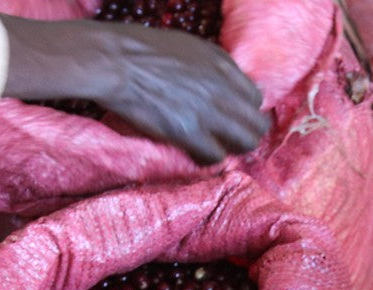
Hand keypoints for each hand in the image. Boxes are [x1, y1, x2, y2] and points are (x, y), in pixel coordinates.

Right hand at [0, 15, 269, 164]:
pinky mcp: (191, 133)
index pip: (255, 98)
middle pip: (255, 124)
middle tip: (229, 139)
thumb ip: (212, 65)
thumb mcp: (188, 47)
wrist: (116, 62)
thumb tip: (221, 82)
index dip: (244, 111)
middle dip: (245, 134)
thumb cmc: (143, 51)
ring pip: (244, 143)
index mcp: (224, 66)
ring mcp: (210, 112)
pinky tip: (196, 154)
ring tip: (215, 148)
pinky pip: (215, 156)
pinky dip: (208, 158)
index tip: (232, 117)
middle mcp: (224, 89)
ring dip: (232, 149)